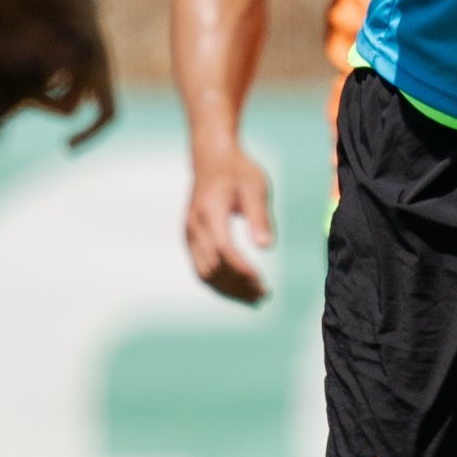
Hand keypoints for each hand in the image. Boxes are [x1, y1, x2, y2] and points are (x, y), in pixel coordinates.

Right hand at [186, 140, 276, 302]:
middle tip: (264, 294)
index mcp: (210, 211)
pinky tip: (240, 289)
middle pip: (213, 266)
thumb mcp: (256, 186)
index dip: (241, 268)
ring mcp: (189, 234)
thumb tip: (266, 246)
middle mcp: (194, 226)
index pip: (223, 248)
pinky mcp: (191, 239)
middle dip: (238, 284)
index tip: (262, 281)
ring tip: (255, 298)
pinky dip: (220, 283)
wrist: (212, 158)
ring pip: (204, 273)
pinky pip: (201, 269)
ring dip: (229, 289)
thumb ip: (260, 216)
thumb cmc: (237, 170)